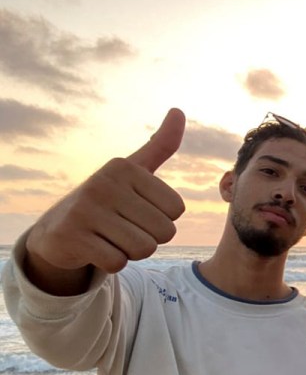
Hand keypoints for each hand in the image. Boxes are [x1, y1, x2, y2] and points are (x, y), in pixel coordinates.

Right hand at [24, 109, 186, 288]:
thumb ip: (160, 145)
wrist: (57, 229)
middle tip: (124, 228)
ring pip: (143, 249)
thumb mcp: (134, 170)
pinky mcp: (71, 237)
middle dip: (149, 238)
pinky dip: (112, 262)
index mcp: (126, 168)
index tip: (138, 211)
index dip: (163, 219)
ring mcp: (85, 210)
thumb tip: (178, 110)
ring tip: (111, 237)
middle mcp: (104, 184)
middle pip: (164, 232)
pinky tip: (96, 248)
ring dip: (132, 252)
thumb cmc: (109, 200)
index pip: (177, 209)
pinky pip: (118, 263)